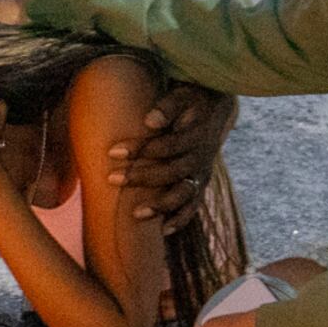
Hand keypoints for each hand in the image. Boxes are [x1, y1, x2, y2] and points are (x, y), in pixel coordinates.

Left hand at [97, 81, 231, 220]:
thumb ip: (168, 107)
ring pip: (184, 194)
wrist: (215, 109)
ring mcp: (202, 173)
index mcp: (197, 134)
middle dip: (142, 177)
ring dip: (161, 205)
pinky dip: (180, 219)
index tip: (113, 152)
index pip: (168, 145)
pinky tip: (162, 231)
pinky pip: (193, 206)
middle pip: (173, 172)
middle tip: (112, 178)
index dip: (142, 150)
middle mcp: (201, 157)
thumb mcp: (183, 95)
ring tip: (136, 214)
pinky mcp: (200, 184)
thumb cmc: (191, 100)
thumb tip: (149, 120)